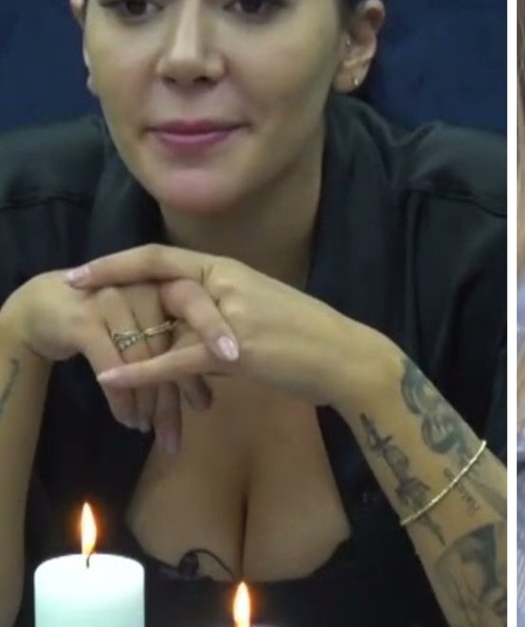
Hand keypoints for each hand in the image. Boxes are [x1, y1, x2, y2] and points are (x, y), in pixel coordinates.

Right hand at [0, 269, 233, 450]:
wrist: (51, 304)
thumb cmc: (113, 313)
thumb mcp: (152, 318)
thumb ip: (183, 335)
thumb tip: (224, 373)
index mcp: (164, 279)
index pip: (196, 302)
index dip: (213, 328)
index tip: (234, 358)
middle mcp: (140, 286)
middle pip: (170, 338)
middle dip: (185, 380)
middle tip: (203, 410)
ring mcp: (112, 301)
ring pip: (144, 359)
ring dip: (154, 399)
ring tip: (163, 431)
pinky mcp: (84, 323)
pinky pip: (112, 368)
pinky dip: (124, 399)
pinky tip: (131, 421)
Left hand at [65, 245, 388, 409]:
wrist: (343, 356)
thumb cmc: (305, 336)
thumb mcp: (259, 311)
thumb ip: (219, 313)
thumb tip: (188, 325)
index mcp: (231, 271)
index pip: (166, 256)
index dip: (123, 259)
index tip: (88, 266)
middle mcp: (227, 283)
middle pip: (157, 272)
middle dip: (110, 276)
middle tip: (71, 284)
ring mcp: (231, 314)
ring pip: (164, 317)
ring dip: (122, 328)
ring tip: (84, 332)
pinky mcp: (236, 350)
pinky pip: (177, 360)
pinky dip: (140, 372)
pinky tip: (112, 380)